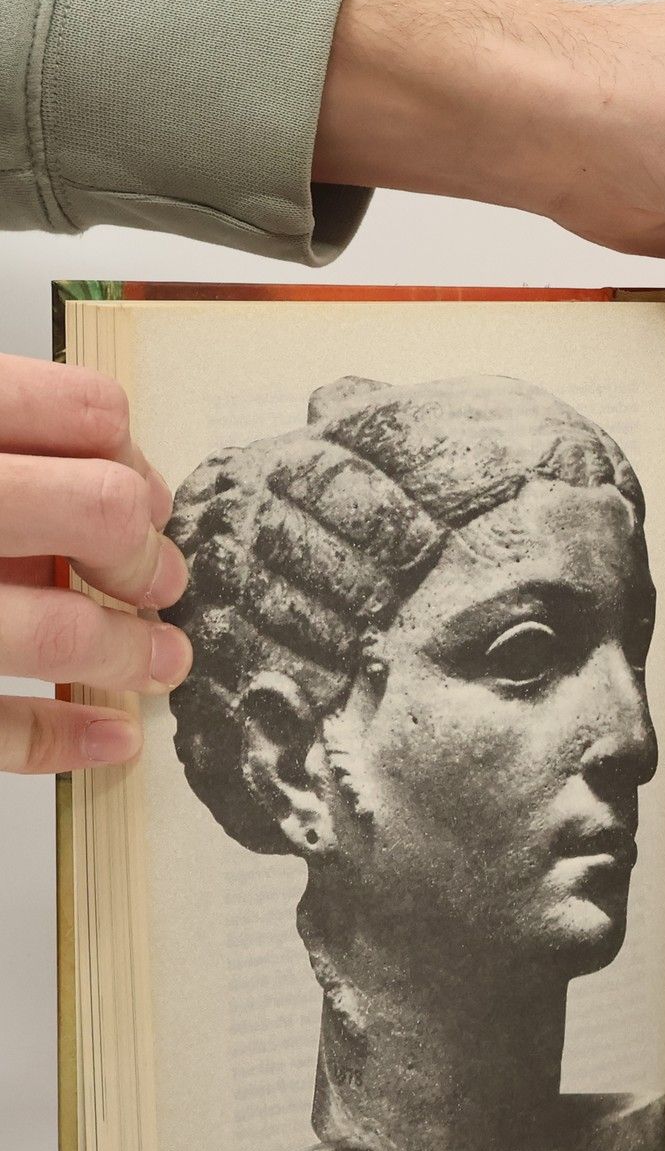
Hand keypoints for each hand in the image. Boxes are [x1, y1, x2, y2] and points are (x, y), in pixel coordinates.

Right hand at [0, 356, 189, 773]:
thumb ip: (13, 440)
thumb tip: (123, 490)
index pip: (85, 410)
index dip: (129, 452)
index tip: (137, 484)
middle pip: (102, 510)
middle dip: (147, 552)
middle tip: (158, 578)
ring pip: (59, 631)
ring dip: (131, 655)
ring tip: (163, 665)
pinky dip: (59, 739)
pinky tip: (110, 738)